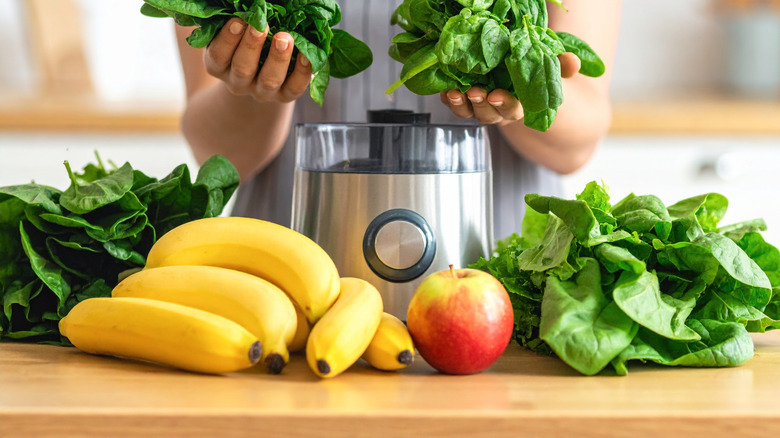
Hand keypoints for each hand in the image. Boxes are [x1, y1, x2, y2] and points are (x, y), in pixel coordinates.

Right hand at [204, 18, 312, 102]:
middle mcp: (239, 82)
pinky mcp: (284, 96)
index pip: (218, 56)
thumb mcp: (235, 36)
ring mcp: (262, 92)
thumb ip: (239, 23)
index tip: (238, 21)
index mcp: (220, 66)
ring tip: (285, 37)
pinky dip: (302, 72)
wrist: (259, 76)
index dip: (227, 40)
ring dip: (278, 58)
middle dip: (252, 46)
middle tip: (262, 26)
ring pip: (269, 80)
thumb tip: (252, 5)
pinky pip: (294, 87)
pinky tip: (306, 55)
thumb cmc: (243, 44)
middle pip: (243, 69)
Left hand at [440, 52, 581, 124]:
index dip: (505, 105)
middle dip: (481, 105)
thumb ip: (562, 67)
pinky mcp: (467, 101)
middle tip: (475, 92)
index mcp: (521, 105)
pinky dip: (449, 100)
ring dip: (460, 105)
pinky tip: (443, 90)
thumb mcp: (552, 70)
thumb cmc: (537, 75)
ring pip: (470, 112)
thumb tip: (572, 61)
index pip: (514, 109)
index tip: (497, 96)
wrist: (522, 78)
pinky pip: (456, 105)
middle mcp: (500, 110)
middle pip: (489, 114)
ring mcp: (482, 106)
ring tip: (454, 93)